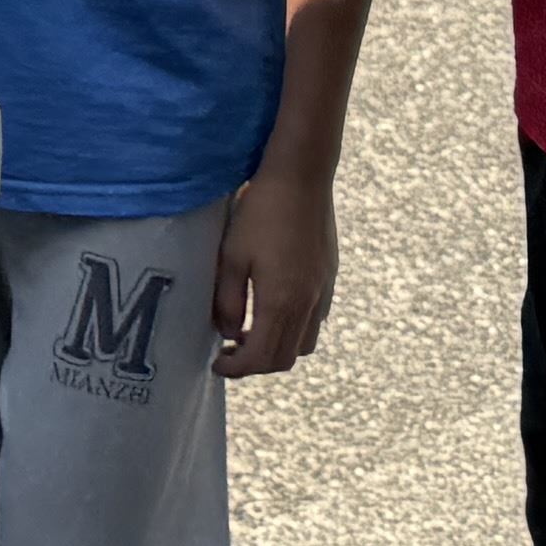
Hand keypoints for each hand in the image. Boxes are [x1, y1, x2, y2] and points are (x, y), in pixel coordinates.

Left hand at [213, 167, 338, 377]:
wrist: (301, 178)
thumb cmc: (260, 213)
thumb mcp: (231, 256)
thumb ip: (227, 301)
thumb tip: (228, 333)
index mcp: (281, 302)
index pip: (261, 358)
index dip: (237, 368)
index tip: (217, 363)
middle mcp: (307, 304)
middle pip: (284, 358)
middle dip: (255, 364)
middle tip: (229, 351)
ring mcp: (323, 292)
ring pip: (304, 344)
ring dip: (277, 348)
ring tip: (250, 331)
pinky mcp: (329, 278)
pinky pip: (315, 321)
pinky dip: (294, 329)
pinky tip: (274, 308)